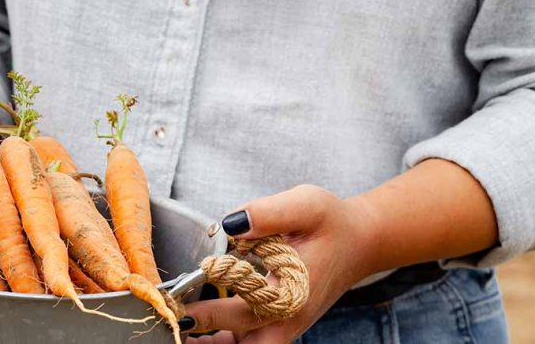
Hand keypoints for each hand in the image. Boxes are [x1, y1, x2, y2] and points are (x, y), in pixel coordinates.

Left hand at [183, 185, 379, 343]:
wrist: (360, 241)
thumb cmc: (331, 223)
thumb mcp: (306, 204)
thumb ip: (268, 212)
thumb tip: (231, 223)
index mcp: (292, 290)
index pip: (245, 307)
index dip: (211, 306)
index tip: (182, 293)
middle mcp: (289, 315)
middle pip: (244, 338)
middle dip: (206, 329)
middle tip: (175, 314)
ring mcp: (286, 324)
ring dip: (216, 342)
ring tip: (182, 332)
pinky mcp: (282, 323)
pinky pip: (253, 343)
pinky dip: (227, 340)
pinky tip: (201, 334)